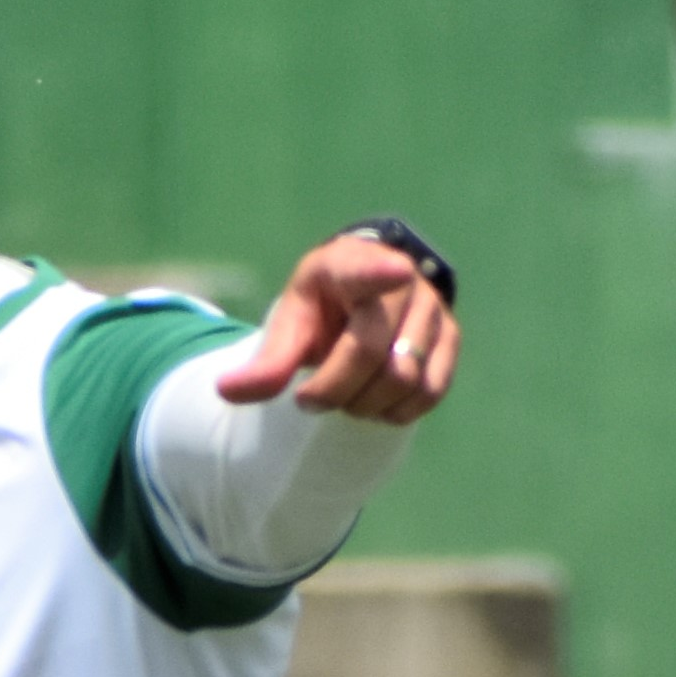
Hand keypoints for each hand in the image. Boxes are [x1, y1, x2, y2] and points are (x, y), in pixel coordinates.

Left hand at [214, 234, 458, 424]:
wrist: (360, 305)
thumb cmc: (319, 312)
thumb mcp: (288, 329)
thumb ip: (267, 363)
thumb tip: (225, 392)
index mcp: (349, 264)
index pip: (367, 270)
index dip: (380, 274)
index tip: (394, 272)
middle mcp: (400, 278)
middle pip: (370, 351)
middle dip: (335, 389)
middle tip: (311, 398)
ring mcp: (431, 307)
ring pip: (403, 377)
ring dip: (365, 404)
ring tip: (345, 396)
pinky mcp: (450, 337)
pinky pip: (428, 390)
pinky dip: (396, 411)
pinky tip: (375, 403)